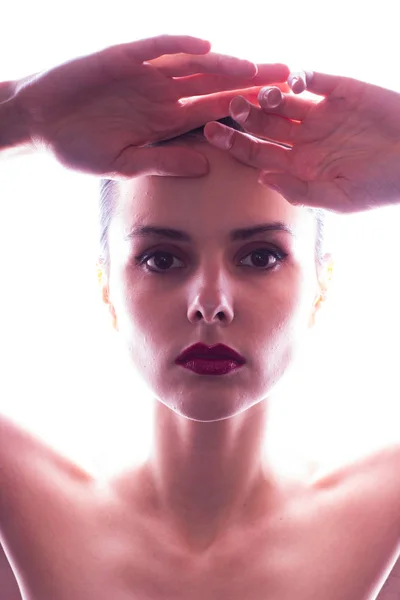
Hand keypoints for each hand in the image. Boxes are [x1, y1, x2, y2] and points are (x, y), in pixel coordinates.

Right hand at [13, 34, 288, 178]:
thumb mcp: (124, 163)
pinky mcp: (123, 57)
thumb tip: (206, 166)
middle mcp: (163, 95)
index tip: (276, 115)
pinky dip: (177, 46)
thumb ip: (165, 161)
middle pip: (214, 85)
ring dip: (223, 65)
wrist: (40, 124)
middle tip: (288, 81)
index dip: (245, 111)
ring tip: (255, 68)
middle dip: (249, 82)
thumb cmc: (79, 148)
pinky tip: (204, 47)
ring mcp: (146, 74)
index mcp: (166, 121)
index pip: (214, 113)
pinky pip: (155, 48)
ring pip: (193, 65)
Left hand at [204, 71, 399, 212]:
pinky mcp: (341, 91)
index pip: (258, 152)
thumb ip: (299, 190)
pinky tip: (291, 84)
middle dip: (245, 116)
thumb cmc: (380, 187)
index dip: (234, 144)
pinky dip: (300, 77)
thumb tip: (262, 178)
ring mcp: (322, 113)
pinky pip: (315, 79)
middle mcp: (305, 138)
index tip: (211, 134)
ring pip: (284, 100)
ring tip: (259, 96)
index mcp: (299, 165)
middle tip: (229, 106)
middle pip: (264, 125)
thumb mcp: (338, 198)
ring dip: (267, 96)